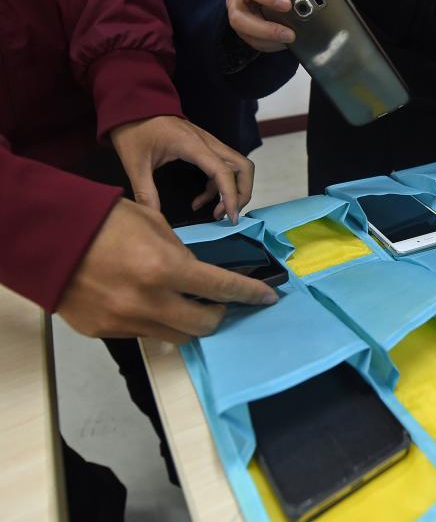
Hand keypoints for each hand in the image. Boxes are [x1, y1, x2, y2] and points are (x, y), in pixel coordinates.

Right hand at [57, 200, 277, 343]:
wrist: (46, 238)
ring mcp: (125, 321)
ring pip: (176, 335)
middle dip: (220, 314)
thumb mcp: (154, 225)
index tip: (268, 298)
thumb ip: (181, 254)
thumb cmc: (103, 221)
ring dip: (189, 321)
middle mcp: (149, 302)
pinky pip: (144, 333)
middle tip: (222, 303)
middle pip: (204, 325)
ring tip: (188, 303)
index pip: (222, 289)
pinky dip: (156, 320)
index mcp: (165, 268)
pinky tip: (150, 302)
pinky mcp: (105, 331)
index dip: (250, 294)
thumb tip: (198, 275)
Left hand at [110, 116, 254, 223]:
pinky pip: (223, 167)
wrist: (134, 106)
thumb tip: (153, 218)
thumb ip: (146, 192)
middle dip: (243, 193)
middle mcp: (208, 143)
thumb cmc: (134, 131)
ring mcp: (209, 143)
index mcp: (193, 146)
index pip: (224, 172)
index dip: (231, 196)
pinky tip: (200, 201)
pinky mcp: (205, 146)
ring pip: (238, 166)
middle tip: (229, 215)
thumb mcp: (135, 163)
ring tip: (217, 212)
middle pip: (244, 167)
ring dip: (234, 190)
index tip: (230, 217)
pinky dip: (219, 186)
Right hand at [226, 0, 293, 51]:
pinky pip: (255, 43)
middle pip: (239, 19)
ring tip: (289, 38)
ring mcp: (238, 20)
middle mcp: (235, 2)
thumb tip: (298, 4)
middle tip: (289, 33)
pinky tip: (284, 42)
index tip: (287, 4)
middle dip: (266, 29)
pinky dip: (272, 44)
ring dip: (270, 39)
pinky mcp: (245, 33)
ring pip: (246, 34)